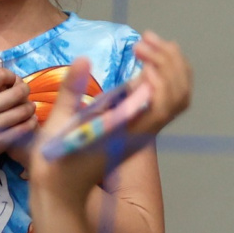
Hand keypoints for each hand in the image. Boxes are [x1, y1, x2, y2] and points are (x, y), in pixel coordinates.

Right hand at [0, 62, 36, 175]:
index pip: (0, 75)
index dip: (10, 76)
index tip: (11, 81)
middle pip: (18, 90)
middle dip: (24, 90)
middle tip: (24, 93)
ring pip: (26, 108)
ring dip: (29, 106)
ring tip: (27, 107)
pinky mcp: (0, 142)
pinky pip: (26, 126)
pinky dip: (30, 121)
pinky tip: (27, 120)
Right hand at [29, 33, 190, 198]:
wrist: (62, 194)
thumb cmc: (55, 164)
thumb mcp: (56, 126)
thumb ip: (71, 92)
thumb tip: (83, 59)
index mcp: (127, 132)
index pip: (163, 100)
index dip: (160, 70)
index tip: (137, 51)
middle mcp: (143, 131)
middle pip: (178, 94)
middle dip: (168, 60)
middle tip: (145, 38)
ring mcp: (145, 131)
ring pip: (178, 97)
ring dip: (170, 65)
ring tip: (149, 42)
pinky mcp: (141, 128)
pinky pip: (168, 101)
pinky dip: (166, 76)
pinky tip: (148, 61)